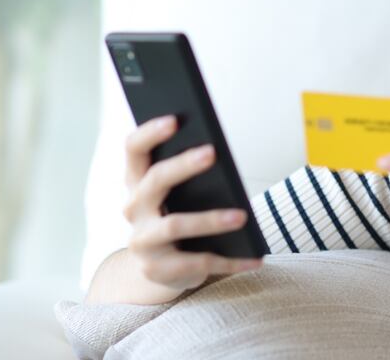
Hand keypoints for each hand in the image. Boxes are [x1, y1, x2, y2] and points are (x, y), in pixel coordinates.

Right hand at [122, 115, 263, 294]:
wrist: (161, 270)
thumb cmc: (176, 217)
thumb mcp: (176, 195)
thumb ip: (188, 174)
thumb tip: (218, 153)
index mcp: (137, 182)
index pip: (133, 149)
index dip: (150, 132)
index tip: (175, 119)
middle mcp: (133, 209)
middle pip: (155, 181)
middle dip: (183, 165)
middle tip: (212, 152)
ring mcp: (143, 242)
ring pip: (175, 224)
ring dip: (211, 219)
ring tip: (242, 215)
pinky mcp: (159, 270)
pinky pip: (197, 262)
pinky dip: (230, 261)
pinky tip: (255, 258)